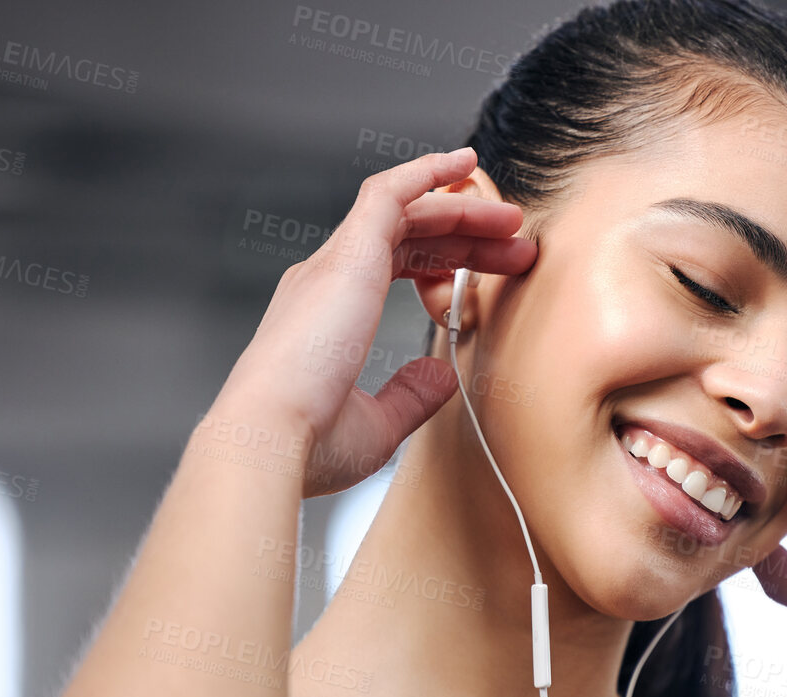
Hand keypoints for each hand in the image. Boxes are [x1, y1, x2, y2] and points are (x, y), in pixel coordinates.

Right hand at [214, 148, 536, 497]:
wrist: (271, 439)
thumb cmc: (309, 443)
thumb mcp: (379, 423)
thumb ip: (411, 395)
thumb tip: (440, 372)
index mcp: (327, 319)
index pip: (391, 268)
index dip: (443, 263)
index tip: (487, 274)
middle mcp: (326, 282)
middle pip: (407, 238)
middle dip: (465, 237)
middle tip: (515, 245)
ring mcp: (335, 265)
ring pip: (405, 213)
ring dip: (461, 210)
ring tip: (511, 219)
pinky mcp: (348, 256)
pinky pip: (388, 194)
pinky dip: (426, 172)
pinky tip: (462, 162)